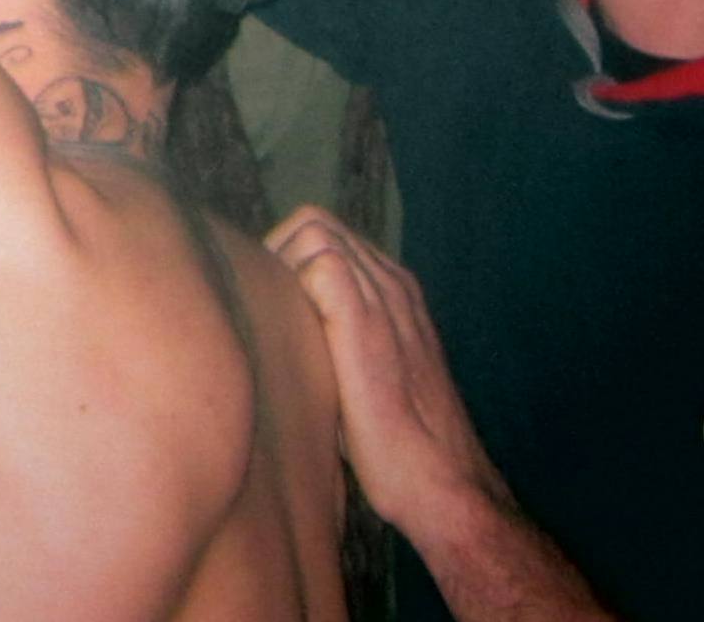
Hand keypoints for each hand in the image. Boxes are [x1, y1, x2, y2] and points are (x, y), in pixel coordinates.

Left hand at [269, 208, 514, 542]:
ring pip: (314, 231)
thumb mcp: (362, 369)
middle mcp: (392, 282)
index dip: (285, 256)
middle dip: (276, 253)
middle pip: (313, 221)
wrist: (440, 481)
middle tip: (263, 308)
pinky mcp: (369, 320)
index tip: (267, 301)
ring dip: (282, 266)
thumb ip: (334, 330)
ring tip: (275, 321)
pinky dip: (292, 285)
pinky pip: (321, 264)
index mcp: (394, 290)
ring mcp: (384, 297)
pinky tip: (289, 332)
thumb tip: (275, 320)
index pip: (323, 232)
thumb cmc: (392, 441)